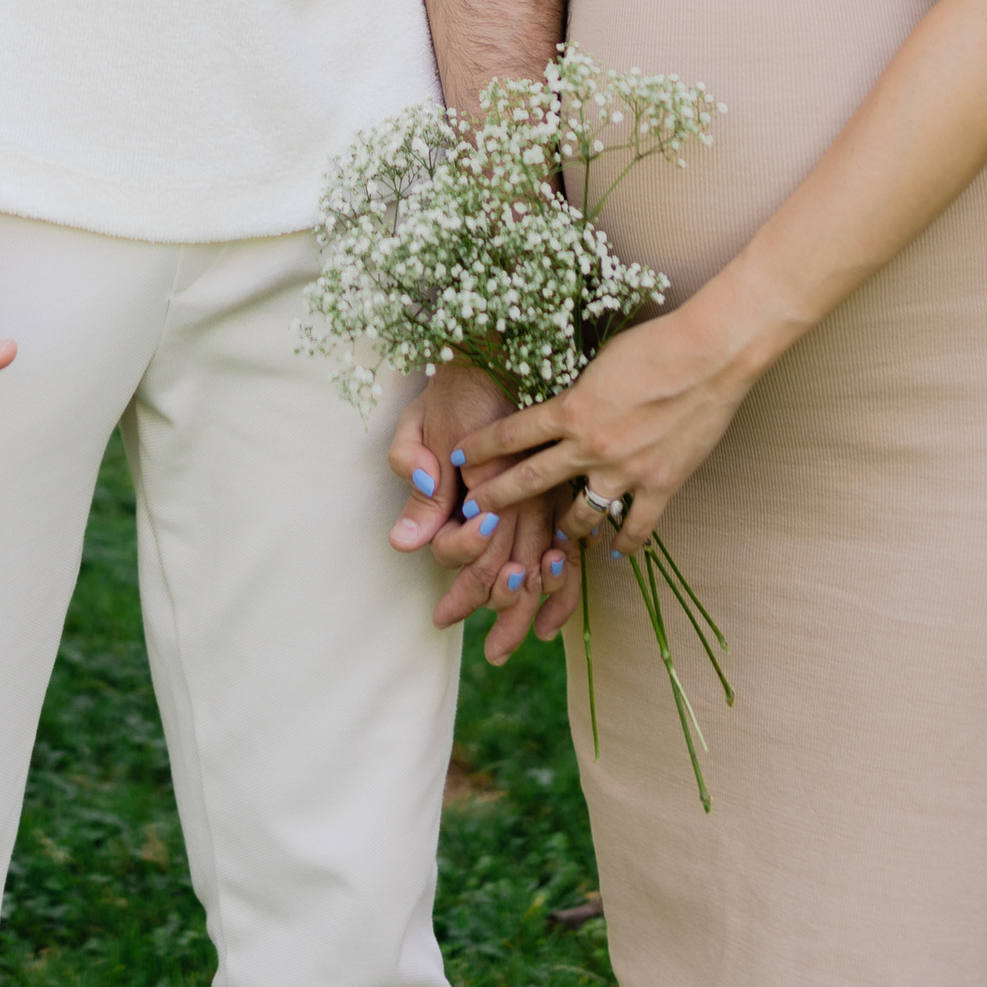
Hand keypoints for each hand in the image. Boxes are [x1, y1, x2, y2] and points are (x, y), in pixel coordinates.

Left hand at [387, 362, 569, 664]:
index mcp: (495, 479)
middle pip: (513, 568)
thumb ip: (415, 473)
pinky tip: (561, 607)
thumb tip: (403, 544)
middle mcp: (533, 491)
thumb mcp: (427, 418)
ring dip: (536, 607)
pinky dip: (571, 578)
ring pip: (551, 564)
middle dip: (495, 614)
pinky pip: (582, 540)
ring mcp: (561, 488)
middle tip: (484, 651)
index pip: (474, 552)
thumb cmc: (464, 376)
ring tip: (518, 640)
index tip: (439, 612)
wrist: (513, 335)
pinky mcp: (577, 481)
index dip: (459, 586)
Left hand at [455, 302, 758, 556]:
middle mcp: (590, 445)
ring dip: (563, 529)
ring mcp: (625, 471)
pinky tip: (615, 551)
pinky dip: (623, 543)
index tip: (459, 455)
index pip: (512, 433)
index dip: (481, 447)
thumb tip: (560, 404)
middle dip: (497, 497)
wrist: (708, 355)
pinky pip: (635, 529)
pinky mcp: (660, 486)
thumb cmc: (656, 343)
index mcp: (571, 408)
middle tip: (473, 514)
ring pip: (580, 516)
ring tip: (552, 538)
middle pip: (531, 480)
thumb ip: (577, 391)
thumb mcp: (600, 361)